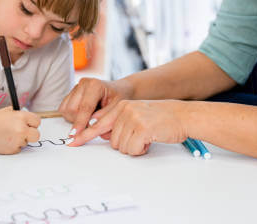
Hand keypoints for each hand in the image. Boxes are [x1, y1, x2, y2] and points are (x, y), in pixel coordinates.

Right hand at [0, 107, 40, 153]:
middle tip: (25, 133)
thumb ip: (21, 116)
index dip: (32, 123)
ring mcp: (17, 140)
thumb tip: (30, 121)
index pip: (37, 122)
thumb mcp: (9, 112)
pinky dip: (13, 146)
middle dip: (32, 134)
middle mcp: (21, 128)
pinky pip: (18, 149)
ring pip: (26, 142)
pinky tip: (4, 141)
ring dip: (20, 140)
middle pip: (36, 135)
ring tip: (8, 135)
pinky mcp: (12, 149)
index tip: (29, 125)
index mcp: (22, 117)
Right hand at [59, 77, 129, 137]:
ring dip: (74, 119)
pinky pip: (64, 109)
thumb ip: (105, 117)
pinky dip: (71, 116)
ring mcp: (76, 87)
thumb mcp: (118, 108)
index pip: (85, 107)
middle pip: (72, 109)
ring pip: (66, 110)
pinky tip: (84, 115)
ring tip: (90, 118)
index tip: (76, 136)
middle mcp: (83, 83)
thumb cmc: (119, 98)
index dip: (80, 123)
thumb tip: (90, 125)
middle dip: (79, 122)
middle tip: (93, 124)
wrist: (119, 90)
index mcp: (95, 85)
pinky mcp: (71, 93)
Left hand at [69, 99, 188, 155]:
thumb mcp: (137, 115)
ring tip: (147, 136)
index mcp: (121, 106)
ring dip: (135, 147)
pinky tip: (151, 139)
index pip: (97, 122)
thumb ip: (119, 122)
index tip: (72, 142)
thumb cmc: (162, 118)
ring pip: (121, 147)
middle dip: (126, 144)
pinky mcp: (141, 128)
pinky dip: (141, 150)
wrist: (183, 116)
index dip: (84, 135)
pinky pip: (132, 149)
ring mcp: (132, 118)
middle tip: (141, 136)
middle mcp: (124, 110)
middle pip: (112, 141)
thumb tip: (102, 134)